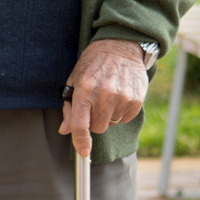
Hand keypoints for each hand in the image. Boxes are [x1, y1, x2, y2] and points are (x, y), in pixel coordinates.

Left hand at [59, 39, 148, 157]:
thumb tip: (64, 130)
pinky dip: (120, 111)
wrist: (120, 46)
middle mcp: (104, 95)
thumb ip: (69, 106)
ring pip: (111, 123)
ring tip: (107, 94)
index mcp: (85, 89)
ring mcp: (122, 98)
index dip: (80, 142)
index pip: (81, 124)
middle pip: (97, 127)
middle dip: (94, 119)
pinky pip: (125, 118)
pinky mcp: (136, 100)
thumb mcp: (75, 79)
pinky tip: (119, 94)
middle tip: (94, 103)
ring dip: (108, 115)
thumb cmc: (94, 63)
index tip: (83, 153)